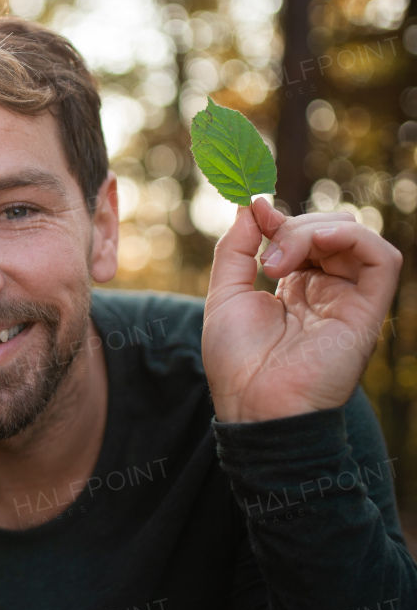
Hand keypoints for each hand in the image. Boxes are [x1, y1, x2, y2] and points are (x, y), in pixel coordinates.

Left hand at [202, 197, 401, 422]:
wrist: (254, 405)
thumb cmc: (237, 361)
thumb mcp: (224, 293)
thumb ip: (236, 248)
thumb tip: (252, 204)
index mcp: (296, 288)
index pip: (302, 234)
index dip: (278, 217)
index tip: (252, 210)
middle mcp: (327, 291)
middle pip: (328, 230)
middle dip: (293, 225)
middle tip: (264, 250)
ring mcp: (349, 300)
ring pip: (355, 237)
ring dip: (313, 231)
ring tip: (278, 261)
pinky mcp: (368, 311)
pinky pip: (384, 258)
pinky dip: (351, 238)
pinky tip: (315, 247)